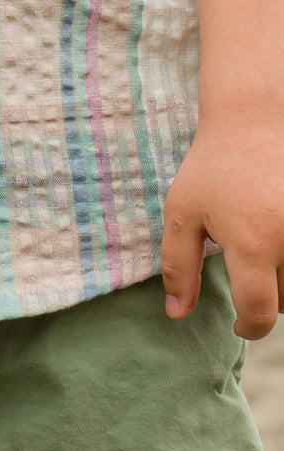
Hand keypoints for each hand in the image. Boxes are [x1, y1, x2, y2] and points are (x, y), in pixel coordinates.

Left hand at [160, 112, 283, 338]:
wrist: (254, 123)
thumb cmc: (212, 168)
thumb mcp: (181, 213)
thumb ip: (178, 266)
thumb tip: (177, 314)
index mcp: (252, 242)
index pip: (259, 310)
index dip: (248, 327)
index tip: (239, 326)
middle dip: (263, 298)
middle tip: (245, 268)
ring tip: (263, 252)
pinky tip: (277, 244)